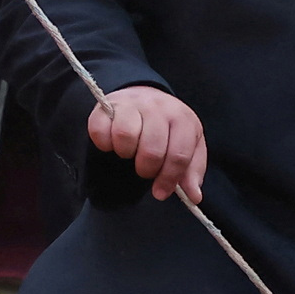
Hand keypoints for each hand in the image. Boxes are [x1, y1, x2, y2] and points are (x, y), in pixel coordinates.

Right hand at [88, 84, 206, 203]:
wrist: (145, 96)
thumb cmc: (168, 127)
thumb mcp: (188, 145)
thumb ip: (191, 172)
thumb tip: (194, 197)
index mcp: (182, 119)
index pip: (178, 155)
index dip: (169, 179)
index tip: (161, 192)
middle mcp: (158, 107)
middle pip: (152, 150)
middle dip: (147, 169)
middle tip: (145, 169)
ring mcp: (132, 103)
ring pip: (125, 136)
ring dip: (125, 152)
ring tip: (130, 151)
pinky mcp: (107, 104)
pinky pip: (100, 130)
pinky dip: (104, 143)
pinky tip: (112, 144)